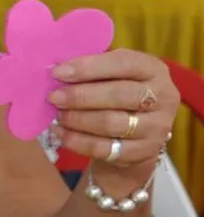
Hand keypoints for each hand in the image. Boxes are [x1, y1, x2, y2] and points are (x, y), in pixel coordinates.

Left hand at [51, 51, 177, 187]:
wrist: (134, 135)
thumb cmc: (116, 94)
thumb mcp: (111, 75)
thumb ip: (91, 70)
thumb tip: (56, 70)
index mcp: (154, 69)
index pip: (124, 63)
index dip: (89, 68)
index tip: (58, 72)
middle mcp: (163, 97)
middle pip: (119, 95)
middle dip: (81, 96)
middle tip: (53, 97)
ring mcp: (157, 127)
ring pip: (112, 123)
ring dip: (77, 119)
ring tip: (57, 115)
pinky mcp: (144, 152)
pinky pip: (104, 148)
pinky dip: (76, 141)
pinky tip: (59, 133)